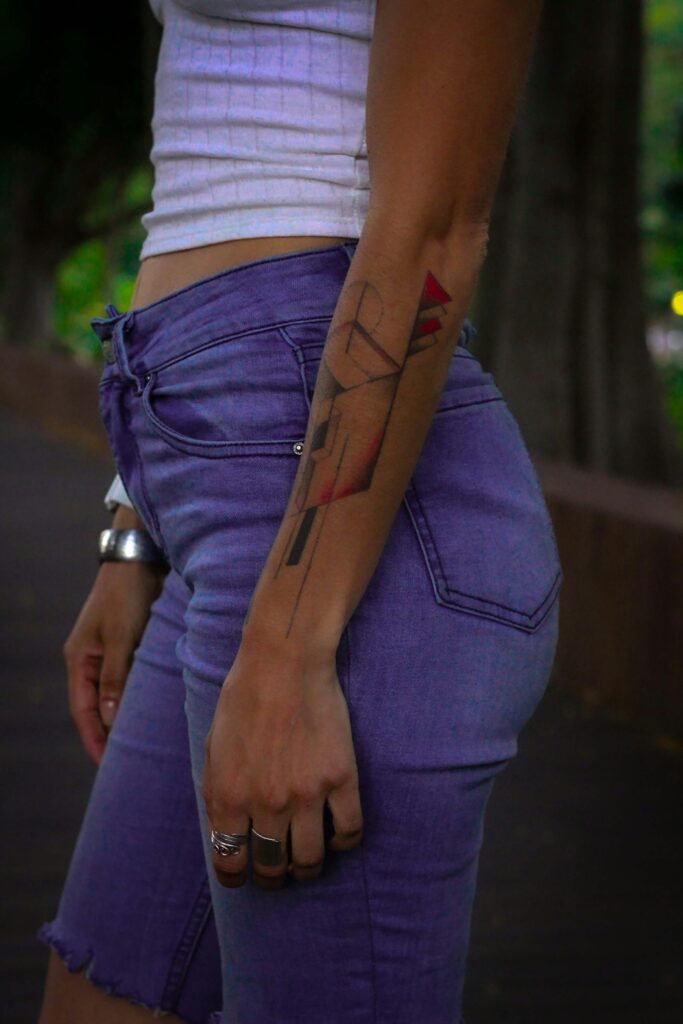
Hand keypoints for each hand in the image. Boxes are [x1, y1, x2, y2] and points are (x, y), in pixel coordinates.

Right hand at [62, 505, 166, 763]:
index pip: (83, 710)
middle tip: (127, 760)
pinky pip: (128, 677)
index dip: (93, 737)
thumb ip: (115, 678)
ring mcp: (108, 650)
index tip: (107, 764)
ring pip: (113, 692)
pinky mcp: (127, 641)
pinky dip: (135, 694)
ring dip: (124, 713)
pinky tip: (151, 707)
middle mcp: (90, 657)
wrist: (140, 556)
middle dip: (108, 731)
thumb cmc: (128, 594)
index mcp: (80, 659)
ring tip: (140, 740)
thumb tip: (109, 718)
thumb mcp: (122, 638)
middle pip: (96, 705)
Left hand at [202, 636, 362, 888]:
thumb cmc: (244, 699)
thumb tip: (228, 831)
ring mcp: (306, 794)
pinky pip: (349, 830)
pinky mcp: (340, 778)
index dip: (238, 877)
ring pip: (311, 859)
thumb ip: (219, 794)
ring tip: (309, 861)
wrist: (284, 662)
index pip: (231, 862)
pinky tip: (337, 835)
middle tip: (280, 871)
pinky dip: (343, 842)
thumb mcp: (214, 750)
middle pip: (273, 866)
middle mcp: (266, 803)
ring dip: (309, 868)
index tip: (245, 877)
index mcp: (228, 797)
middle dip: (274, 876)